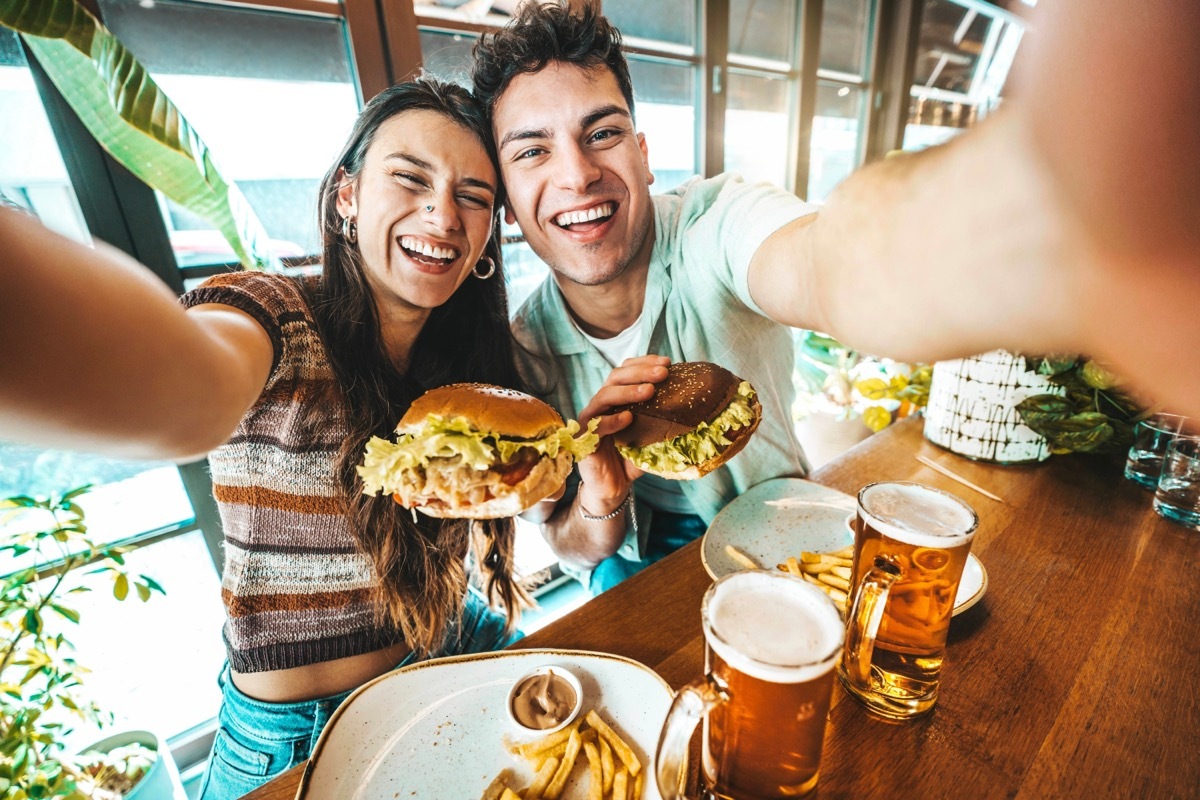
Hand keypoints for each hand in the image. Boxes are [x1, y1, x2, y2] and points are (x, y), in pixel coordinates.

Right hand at [574, 355, 670, 514]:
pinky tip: (628, 417)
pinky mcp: (584, 439)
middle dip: (640, 372)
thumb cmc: (631, 459)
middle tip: (663, 373)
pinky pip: (596, 425)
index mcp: (616, 398)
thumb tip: (699, 412)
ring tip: (650, 390)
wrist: (613, 487)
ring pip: (604, 395)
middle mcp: (601, 404)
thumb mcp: (651, 437)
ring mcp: (591, 420)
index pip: (626, 370)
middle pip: (615, 377)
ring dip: (628, 391)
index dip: (644, 363)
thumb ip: (664, 422)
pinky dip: (612, 420)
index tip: (668, 362)